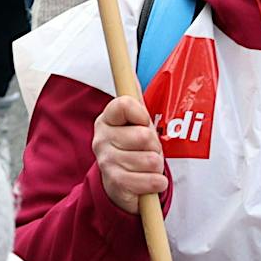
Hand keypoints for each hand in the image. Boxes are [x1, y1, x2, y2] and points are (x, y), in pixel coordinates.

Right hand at [94, 93, 166, 213]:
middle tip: (148, 150)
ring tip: (147, 166)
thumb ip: (134, 103)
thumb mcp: (133, 125)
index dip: (141, 114)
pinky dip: (158, 183)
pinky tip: (151, 181)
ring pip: (150, 160)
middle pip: (144, 135)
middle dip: (155, 146)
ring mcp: (106, 160)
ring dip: (156, 166)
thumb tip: (133, 75)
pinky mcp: (115, 182)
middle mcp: (102, 137)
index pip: (125, 105)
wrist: (119, 185)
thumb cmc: (132, 149)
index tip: (143, 122)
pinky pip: (150, 181)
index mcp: (106, 119)